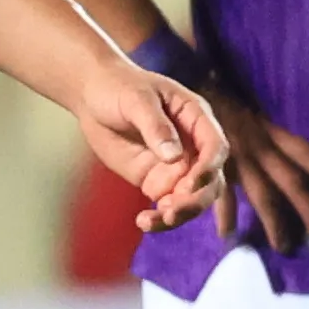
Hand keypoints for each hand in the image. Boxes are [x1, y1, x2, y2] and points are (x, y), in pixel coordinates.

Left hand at [76, 60, 230, 235]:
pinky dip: (159, 218)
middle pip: (210, 180)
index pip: (215, 147)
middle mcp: (193, 146)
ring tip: (154, 220)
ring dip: (179, 214)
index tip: (190, 184)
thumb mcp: (136, 100)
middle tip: (170, 211)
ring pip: (192, 198)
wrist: (93, 96)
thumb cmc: (119, 87)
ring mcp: (176, 166)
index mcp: (197, 118)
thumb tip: (173, 157)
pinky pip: (167, 205)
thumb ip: (156, 126)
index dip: (209, 167)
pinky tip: (144, 221)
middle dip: (195, 199)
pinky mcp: (157, 181)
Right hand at [205, 88, 308, 251]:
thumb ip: (271, 135)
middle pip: (291, 179)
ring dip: (275, 223)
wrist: (189, 89)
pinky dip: (225, 216)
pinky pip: (221, 195)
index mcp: (270, 131)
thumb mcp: (254, 114)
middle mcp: (258, 146)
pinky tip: (229, 236)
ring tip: (284, 247)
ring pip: (262, 195)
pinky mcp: (212, 167)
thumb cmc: (225, 105)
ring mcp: (236, 158)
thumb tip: (296, 160)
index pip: (303, 150)